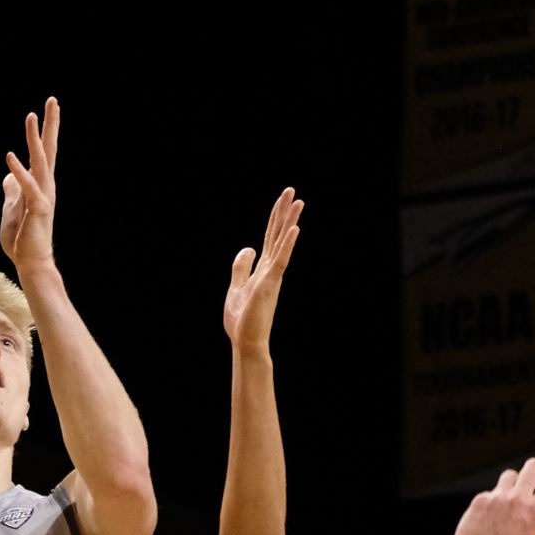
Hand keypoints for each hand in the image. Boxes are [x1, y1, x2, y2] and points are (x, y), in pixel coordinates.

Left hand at [2, 98, 58, 269]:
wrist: (31, 262)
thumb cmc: (22, 238)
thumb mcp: (11, 208)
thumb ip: (12, 189)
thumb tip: (9, 174)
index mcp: (40, 185)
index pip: (43, 152)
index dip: (44, 130)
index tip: (45, 109)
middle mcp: (45, 186)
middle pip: (49, 150)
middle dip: (50, 125)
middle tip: (53, 100)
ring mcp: (43, 196)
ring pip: (40, 162)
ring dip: (35, 139)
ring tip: (31, 116)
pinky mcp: (37, 209)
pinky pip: (28, 187)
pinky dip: (20, 172)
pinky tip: (10, 156)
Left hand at [224, 188, 303, 352]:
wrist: (246, 342)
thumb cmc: (242, 320)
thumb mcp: (236, 286)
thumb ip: (242, 266)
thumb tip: (248, 247)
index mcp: (263, 269)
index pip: (270, 238)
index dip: (275, 218)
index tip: (284, 199)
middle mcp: (271, 269)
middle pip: (278, 235)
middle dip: (284, 213)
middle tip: (292, 191)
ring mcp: (272, 276)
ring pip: (282, 243)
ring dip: (289, 221)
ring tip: (298, 202)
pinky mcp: (270, 284)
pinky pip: (281, 260)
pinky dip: (288, 244)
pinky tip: (294, 229)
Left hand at [450, 458, 534, 534]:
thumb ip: (533, 513)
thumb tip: (533, 496)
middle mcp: (518, 500)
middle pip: (533, 466)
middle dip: (534, 470)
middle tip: (531, 477)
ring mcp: (498, 498)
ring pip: (509, 475)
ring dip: (510, 485)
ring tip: (506, 502)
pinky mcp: (480, 499)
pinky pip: (490, 493)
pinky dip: (490, 502)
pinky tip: (486, 519)